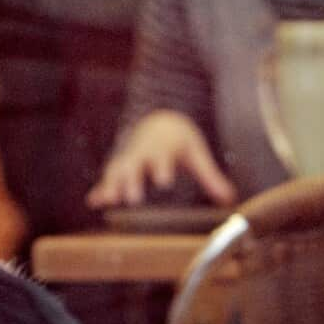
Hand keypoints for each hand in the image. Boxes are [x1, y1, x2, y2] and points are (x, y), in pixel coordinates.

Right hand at [85, 110, 237, 207]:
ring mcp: (129, 159)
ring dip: (112, 185)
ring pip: (117, 170)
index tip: (164, 181)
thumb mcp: (197, 155)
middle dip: (132, 181)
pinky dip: (101, 188)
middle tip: (132, 198)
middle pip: (135, 166)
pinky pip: (108, 177)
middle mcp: (143, 153)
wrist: (160, 121)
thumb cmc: (180, 141)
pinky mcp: (120, 166)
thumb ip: (211, 177)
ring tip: (108, 201)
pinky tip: (93, 201)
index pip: (163, 159)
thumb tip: (230, 199)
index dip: (163, 169)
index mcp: (164, 148)